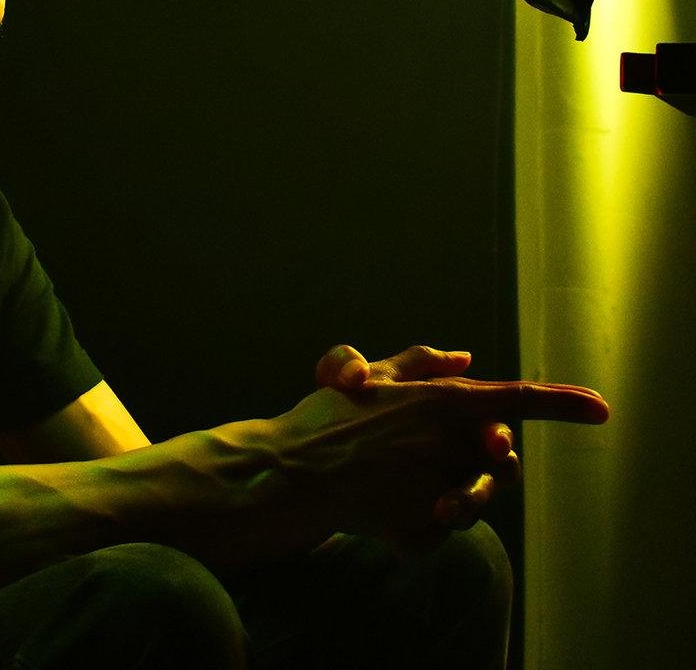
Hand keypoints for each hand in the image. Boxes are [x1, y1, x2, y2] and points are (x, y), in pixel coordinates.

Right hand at [295, 344, 606, 545]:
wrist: (285, 473)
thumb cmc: (324, 418)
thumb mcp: (369, 375)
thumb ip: (422, 363)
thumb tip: (467, 356)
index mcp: (439, 402)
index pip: (515, 400)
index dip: (563, 403)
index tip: (600, 408)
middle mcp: (446, 444)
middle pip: (500, 458)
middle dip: (491, 459)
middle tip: (461, 455)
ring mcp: (435, 488)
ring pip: (473, 497)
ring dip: (456, 493)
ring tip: (419, 488)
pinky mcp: (421, 529)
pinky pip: (439, 529)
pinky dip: (418, 521)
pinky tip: (383, 509)